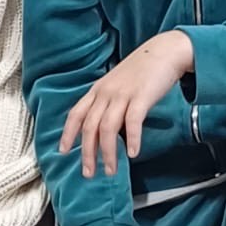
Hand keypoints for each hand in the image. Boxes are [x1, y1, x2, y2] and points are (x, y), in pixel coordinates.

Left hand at [62, 30, 194, 177]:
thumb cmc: (142, 72)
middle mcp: (105, 93)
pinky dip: (132, 138)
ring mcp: (122, 94)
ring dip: (108, 152)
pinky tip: (133, 153)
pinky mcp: (141, 96)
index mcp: (97, 90)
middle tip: (88, 173)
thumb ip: (109, 104)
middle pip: (89, 126)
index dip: (67, 133)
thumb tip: (105, 129)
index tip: (63, 151)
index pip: (76, 114)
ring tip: (110, 170)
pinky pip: (133, 121)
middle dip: (87, 152)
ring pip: (107, 128)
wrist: (163, 52)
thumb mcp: (117, 85)